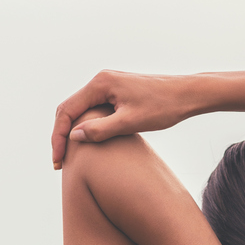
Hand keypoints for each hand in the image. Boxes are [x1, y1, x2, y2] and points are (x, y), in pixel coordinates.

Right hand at [52, 71, 194, 168]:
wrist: (187, 95)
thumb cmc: (163, 107)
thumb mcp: (130, 123)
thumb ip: (100, 130)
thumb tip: (73, 137)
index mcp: (100, 84)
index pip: (66, 111)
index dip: (58, 138)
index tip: (58, 161)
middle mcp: (100, 81)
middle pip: (68, 109)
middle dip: (60, 136)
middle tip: (58, 163)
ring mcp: (108, 86)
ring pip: (79, 110)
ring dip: (70, 132)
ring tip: (68, 158)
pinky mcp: (116, 93)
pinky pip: (92, 110)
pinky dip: (84, 127)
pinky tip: (85, 145)